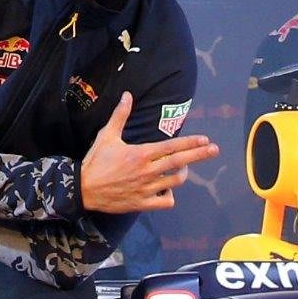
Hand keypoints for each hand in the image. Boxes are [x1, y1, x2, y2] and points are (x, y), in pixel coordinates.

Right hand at [81, 92, 220, 214]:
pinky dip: (169, 195)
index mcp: (141, 154)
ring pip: (175, 181)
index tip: (205, 140)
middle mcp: (147, 171)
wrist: (82, 189)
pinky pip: (165, 201)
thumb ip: (120, 115)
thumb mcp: (107, 135)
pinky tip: (166, 189)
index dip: (191, 143)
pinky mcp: (142, 203)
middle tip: (215, 150)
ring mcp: (146, 189)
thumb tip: (127, 95)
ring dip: (182, 173)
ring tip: (183, 167)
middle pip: (180, 163)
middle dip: (200, 155)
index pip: (172, 147)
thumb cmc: (96, 161)